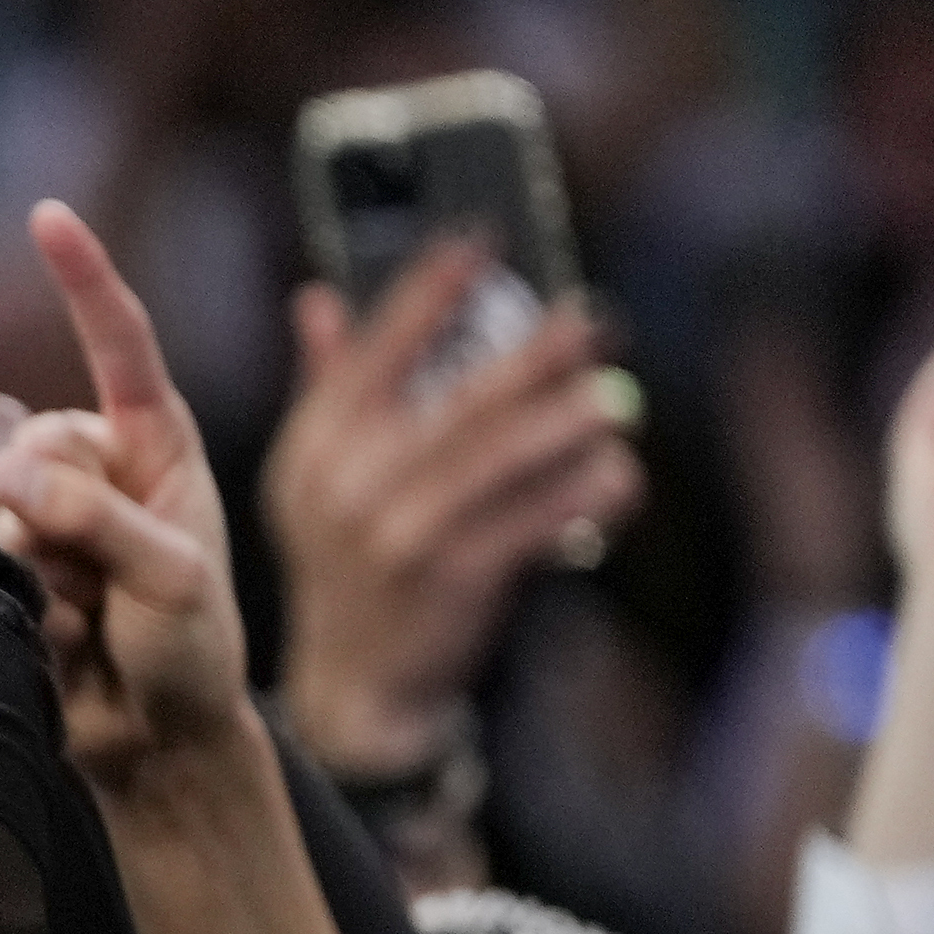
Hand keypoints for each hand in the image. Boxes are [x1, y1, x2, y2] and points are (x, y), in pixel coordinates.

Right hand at [0, 203, 251, 793]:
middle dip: (61, 514)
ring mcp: (46, 519)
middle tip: (105, 583)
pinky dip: (19, 604)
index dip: (84, 279)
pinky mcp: (4, 568)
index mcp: (157, 444)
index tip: (47, 215)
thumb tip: (11, 477)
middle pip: (37, 445)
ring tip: (90, 618)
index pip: (120, 345)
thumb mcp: (176, 581)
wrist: (156, 747)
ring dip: (43, 574)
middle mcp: (96, 468)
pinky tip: (56, 637)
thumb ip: (102, 522)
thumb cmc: (193, 657)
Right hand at [263, 241, 639, 773]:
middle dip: (532, 354)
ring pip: (502, 458)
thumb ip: (324, 389)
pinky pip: (532, 521)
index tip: (479, 243)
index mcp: (316, 448)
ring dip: (569, 423)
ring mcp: (399, 533)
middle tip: (590, 319)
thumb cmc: (350, 570)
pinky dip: (581, 497)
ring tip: (613, 398)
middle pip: (457, 399)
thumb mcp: (317, 482)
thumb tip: (317, 299)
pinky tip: (616, 477)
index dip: (427, 292)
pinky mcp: (450, 579)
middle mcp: (350, 486)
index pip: (373, 351)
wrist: (356, 689)